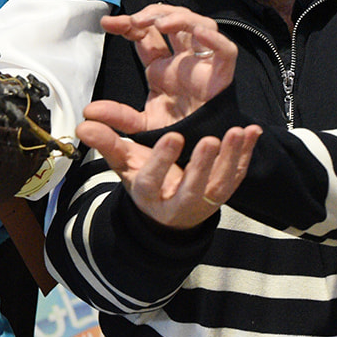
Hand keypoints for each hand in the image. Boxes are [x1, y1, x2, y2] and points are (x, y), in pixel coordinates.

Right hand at [78, 119, 260, 229]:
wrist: (168, 213)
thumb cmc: (145, 182)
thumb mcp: (124, 165)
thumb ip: (107, 143)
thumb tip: (83, 123)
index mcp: (149, 194)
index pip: (152, 181)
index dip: (162, 161)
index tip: (171, 137)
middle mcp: (178, 202)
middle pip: (193, 186)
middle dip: (202, 164)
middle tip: (209, 140)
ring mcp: (204, 200)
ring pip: (221, 184)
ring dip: (230, 158)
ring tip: (236, 132)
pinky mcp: (223, 192)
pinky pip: (238, 175)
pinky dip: (247, 154)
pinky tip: (252, 131)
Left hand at [95, 4, 236, 129]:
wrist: (199, 159)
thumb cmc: (176, 139)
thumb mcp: (141, 126)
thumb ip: (117, 117)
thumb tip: (91, 112)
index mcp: (162, 69)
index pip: (146, 34)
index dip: (129, 24)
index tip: (108, 24)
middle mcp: (183, 62)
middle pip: (173, 21)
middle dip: (153, 13)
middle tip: (134, 20)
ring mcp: (202, 67)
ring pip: (200, 26)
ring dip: (180, 18)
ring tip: (160, 24)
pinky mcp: (221, 78)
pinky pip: (226, 52)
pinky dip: (215, 39)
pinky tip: (198, 33)